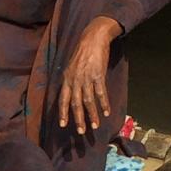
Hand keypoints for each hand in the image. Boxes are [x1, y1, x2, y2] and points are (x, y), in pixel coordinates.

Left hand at [60, 15, 122, 135]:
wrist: (92, 39)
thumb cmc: (82, 53)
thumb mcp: (71, 67)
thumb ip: (70, 81)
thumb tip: (70, 94)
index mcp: (67, 79)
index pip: (63, 100)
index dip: (63, 113)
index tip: (63, 125)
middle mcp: (75, 80)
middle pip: (76, 103)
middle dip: (78, 118)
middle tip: (81, 131)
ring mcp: (86, 78)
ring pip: (88, 101)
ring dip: (92, 115)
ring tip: (95, 126)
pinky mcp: (98, 75)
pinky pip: (101, 93)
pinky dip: (104, 103)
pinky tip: (107, 112)